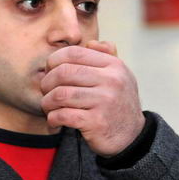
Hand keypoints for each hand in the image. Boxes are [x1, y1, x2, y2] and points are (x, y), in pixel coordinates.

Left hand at [41, 41, 144, 156]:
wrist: (132, 136)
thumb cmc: (118, 103)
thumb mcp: (119, 75)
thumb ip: (105, 56)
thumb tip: (90, 43)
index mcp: (113, 65)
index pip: (74, 53)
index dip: (54, 60)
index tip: (49, 71)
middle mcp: (111, 81)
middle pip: (63, 72)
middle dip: (46, 83)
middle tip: (45, 92)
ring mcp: (105, 101)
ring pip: (60, 95)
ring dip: (47, 103)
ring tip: (49, 108)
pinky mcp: (97, 122)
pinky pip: (63, 115)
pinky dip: (53, 118)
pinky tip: (55, 121)